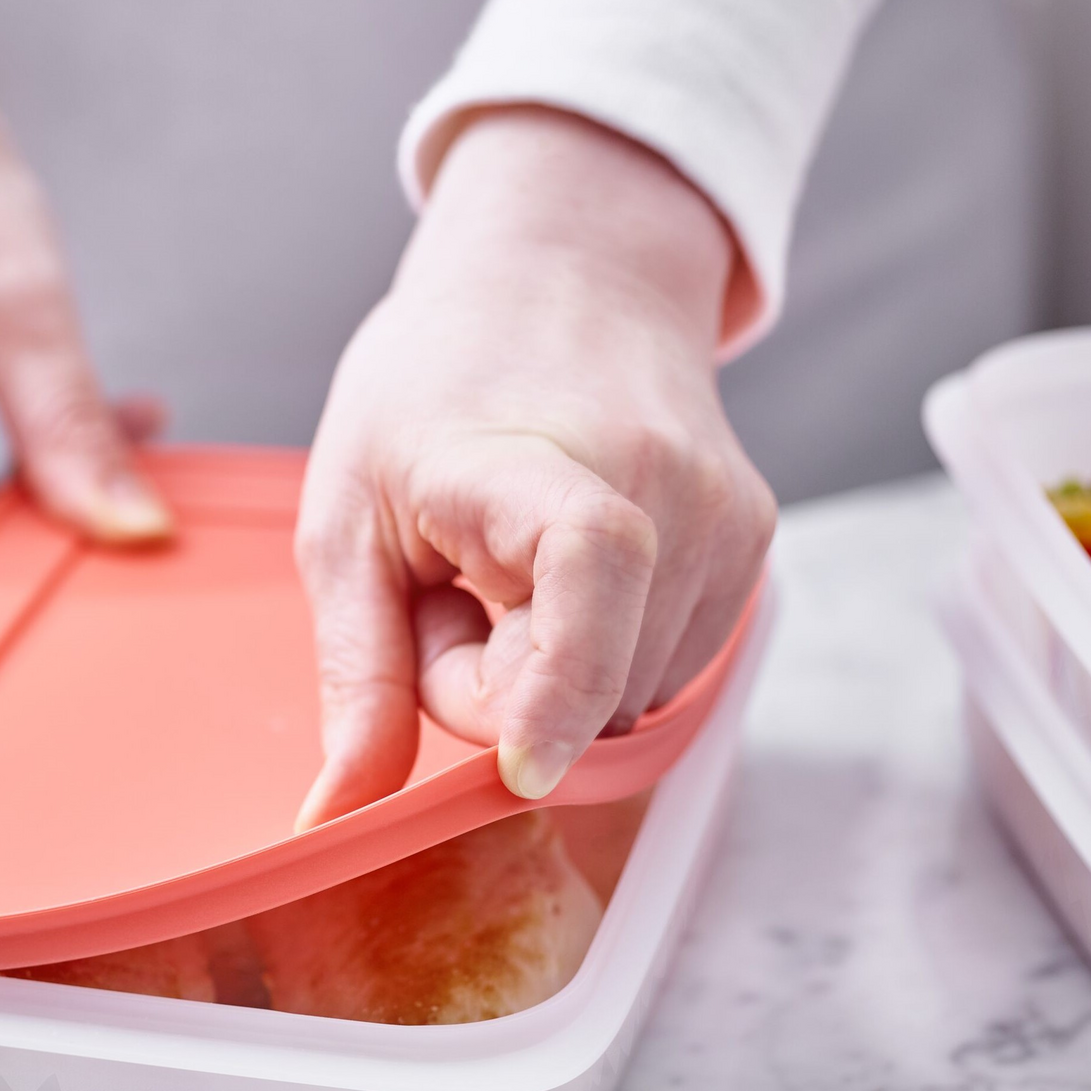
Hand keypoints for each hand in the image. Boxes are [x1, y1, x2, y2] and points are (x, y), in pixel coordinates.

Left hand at [294, 108, 773, 827]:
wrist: (562, 274)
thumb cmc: (432, 389)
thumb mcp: (347, 520)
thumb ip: (356, 673)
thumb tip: (338, 817)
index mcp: (537, 458)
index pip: (591, 569)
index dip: (557, 688)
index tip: (519, 771)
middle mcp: (664, 485)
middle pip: (592, 686)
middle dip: (504, 691)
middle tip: (450, 592)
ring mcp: (725, 514)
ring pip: (631, 695)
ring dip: (554, 674)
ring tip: (509, 568)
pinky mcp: (752, 538)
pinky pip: (665, 668)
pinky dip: (603, 654)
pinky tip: (566, 573)